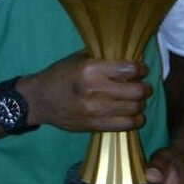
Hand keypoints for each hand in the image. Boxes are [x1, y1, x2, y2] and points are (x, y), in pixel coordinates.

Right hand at [19, 53, 151, 131]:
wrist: (39, 101)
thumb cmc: (59, 75)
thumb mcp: (77, 59)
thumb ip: (103, 58)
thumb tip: (131, 58)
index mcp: (90, 70)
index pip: (129, 70)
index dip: (140, 68)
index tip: (140, 68)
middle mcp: (95, 91)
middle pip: (136, 91)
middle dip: (144, 87)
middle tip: (141, 85)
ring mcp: (96, 112)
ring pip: (134, 109)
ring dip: (139, 103)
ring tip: (135, 99)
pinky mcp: (95, 126)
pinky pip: (126, 125)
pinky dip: (134, 119)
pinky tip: (131, 113)